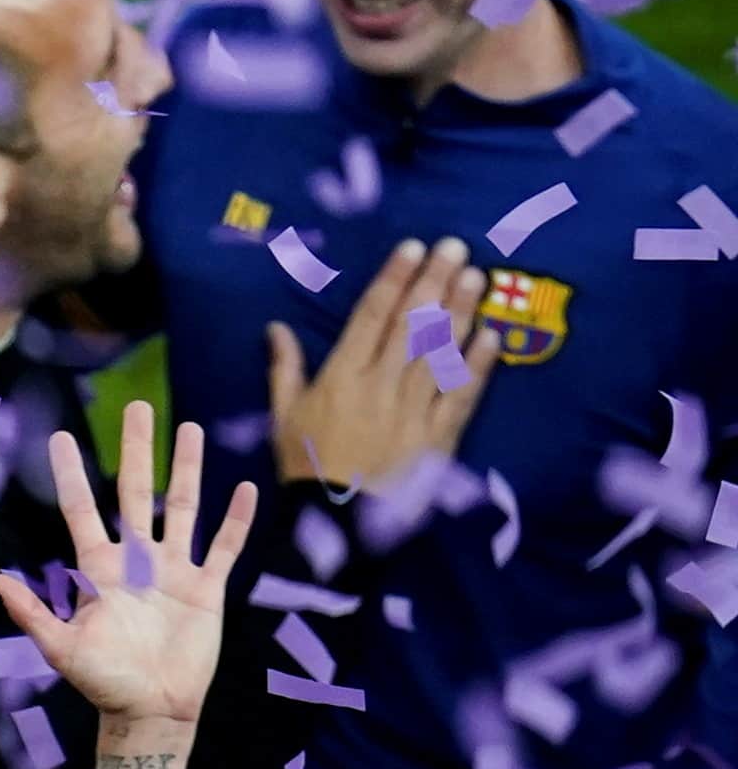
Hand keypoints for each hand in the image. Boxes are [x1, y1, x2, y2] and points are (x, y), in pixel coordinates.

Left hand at [0, 402, 254, 728]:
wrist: (150, 711)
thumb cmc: (102, 682)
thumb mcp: (61, 647)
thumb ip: (31, 612)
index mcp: (98, 570)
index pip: (81, 510)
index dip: (71, 474)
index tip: (60, 437)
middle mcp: (135, 561)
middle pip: (135, 492)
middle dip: (137, 450)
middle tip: (138, 407)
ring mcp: (173, 572)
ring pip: (183, 507)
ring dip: (186, 469)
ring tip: (189, 428)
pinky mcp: (206, 590)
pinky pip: (223, 548)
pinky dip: (235, 520)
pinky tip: (244, 488)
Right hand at [265, 236, 498, 492]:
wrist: (336, 521)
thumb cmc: (305, 465)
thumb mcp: (283, 416)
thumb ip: (284, 369)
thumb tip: (276, 327)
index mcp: (341, 377)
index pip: (371, 317)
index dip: (393, 280)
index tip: (412, 248)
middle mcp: (381, 384)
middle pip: (412, 325)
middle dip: (434, 283)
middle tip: (456, 247)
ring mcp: (414, 409)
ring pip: (439, 351)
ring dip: (461, 312)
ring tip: (476, 277)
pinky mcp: (439, 435)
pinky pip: (462, 394)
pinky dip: (478, 365)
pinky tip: (492, 336)